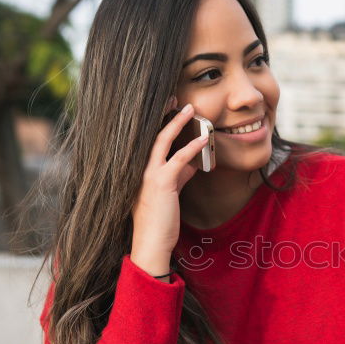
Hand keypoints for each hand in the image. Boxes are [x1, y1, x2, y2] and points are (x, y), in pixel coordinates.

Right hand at [130, 98, 208, 271]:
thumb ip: (179, 176)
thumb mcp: (170, 194)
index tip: (172, 108)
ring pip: (162, 140)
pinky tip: (204, 139)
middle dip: (165, 115)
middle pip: (152, 134)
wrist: (151, 244)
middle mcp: (139, 169)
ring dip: (178, 123)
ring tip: (192, 110)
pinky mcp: (161, 183)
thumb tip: (194, 162)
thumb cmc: (160, 222)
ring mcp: (148, 174)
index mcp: (139, 170)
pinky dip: (192, 147)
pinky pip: (178, 159)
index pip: (151, 142)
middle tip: (177, 99)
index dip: (162, 124)